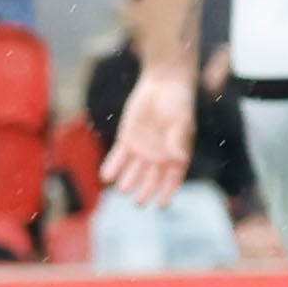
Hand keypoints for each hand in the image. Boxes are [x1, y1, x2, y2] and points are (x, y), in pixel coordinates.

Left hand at [101, 69, 198, 204]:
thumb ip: (179, 139)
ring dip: (127, 180)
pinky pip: (118, 157)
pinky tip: (106, 177)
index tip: (162, 204)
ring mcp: (142, 149)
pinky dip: (112, 167)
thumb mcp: (181, 120)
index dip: (167, 191)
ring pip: (133, 171)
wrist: (163, 82)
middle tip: (139, 202)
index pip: (173, 178)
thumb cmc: (178, 101)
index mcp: (176, 154)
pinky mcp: (127, 139)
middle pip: (151, 178)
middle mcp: (158, 155)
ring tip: (122, 189)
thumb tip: (180, 157)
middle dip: (145, 190)